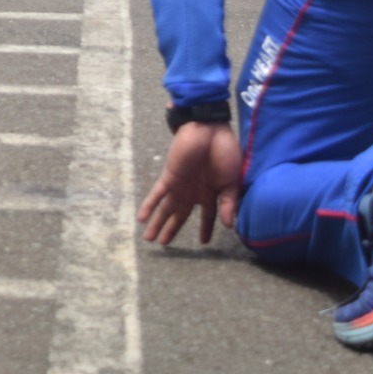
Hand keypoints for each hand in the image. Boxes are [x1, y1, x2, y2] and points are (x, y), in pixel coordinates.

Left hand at [140, 120, 242, 246]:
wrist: (209, 130)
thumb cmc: (224, 152)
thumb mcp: (231, 181)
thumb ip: (228, 203)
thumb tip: (228, 225)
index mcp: (210, 192)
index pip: (207, 216)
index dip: (205, 228)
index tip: (203, 242)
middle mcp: (192, 191)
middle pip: (179, 215)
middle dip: (171, 229)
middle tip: (163, 244)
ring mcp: (180, 185)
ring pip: (166, 209)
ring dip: (157, 223)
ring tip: (149, 238)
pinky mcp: (169, 177)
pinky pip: (156, 194)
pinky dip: (149, 206)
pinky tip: (141, 218)